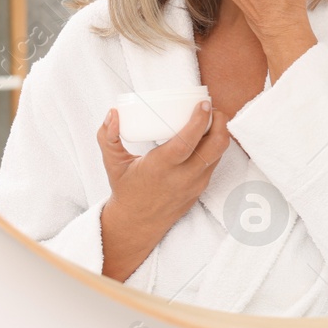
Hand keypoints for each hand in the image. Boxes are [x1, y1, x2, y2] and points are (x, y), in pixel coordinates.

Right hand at [95, 101, 229, 281]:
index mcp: (161, 168)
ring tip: (209, 117)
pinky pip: (215, 162)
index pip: (187, 142)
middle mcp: (183, 177)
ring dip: (219, 132)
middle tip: (210, 108)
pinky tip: (207, 134)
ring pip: (219, 153)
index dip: (200, 121)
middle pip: (215, 146)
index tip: (203, 103)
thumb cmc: (126, 189)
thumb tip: (112, 113)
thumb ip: (108, 137)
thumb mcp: (113, 164)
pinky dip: (214, 146)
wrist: (138, 223)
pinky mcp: (202, 187)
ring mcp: (196, 184)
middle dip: (220, 122)